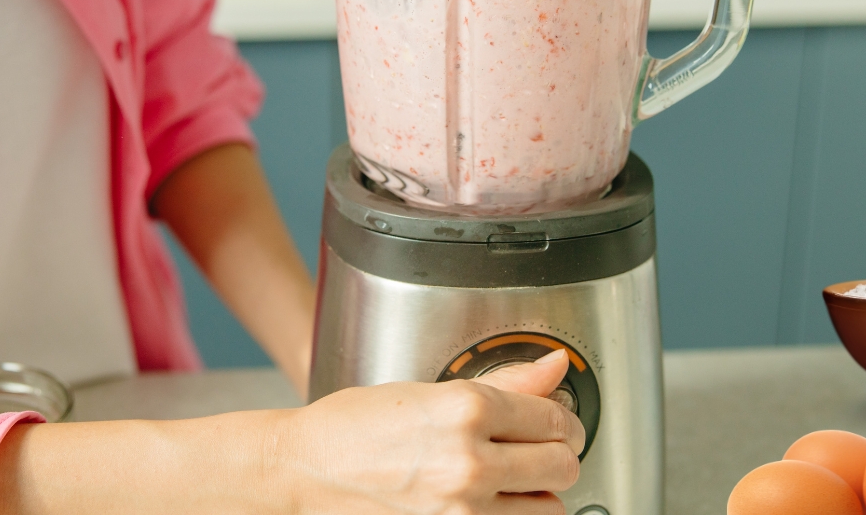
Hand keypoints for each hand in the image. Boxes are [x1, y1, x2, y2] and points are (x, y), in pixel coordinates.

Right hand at [274, 349, 584, 514]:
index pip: (554, 418)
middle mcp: (469, 462)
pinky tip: (490, 505)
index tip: (553, 424)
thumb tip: (553, 366)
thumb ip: (501, 384)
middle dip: (555, 457)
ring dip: (535, 497)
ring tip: (509, 484)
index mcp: (465, 408)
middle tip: (537, 453)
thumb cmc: (351, 428)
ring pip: (549, 511)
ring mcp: (463, 511)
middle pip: (562, 466)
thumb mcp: (425, 390)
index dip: (560, 421)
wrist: (303, 471)